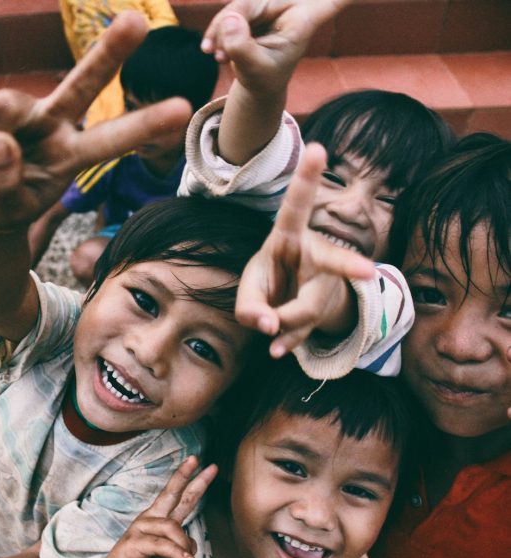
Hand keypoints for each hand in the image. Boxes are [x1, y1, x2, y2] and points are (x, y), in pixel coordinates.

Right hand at [0, 11, 191, 230]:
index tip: (183, 108)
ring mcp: (24, 111)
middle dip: (108, 54)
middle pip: (83, 84)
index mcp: (74, 155)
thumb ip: (5, 180)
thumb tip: (0, 139)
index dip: (145, 123)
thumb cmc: (6, 202)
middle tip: (137, 21)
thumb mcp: (7, 205)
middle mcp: (55, 124)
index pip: (112, 138)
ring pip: (11, 103)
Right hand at [87, 456, 217, 557]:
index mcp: (161, 519)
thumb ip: (183, 549)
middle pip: (171, 492)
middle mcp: (151, 518)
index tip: (212, 468)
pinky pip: (161, 544)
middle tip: (195, 458)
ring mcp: (140, 528)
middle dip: (184, 475)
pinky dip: (176, 552)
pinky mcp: (133, 542)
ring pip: (172, 526)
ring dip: (184, 546)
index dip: (195, 482)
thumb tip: (192, 546)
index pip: (181, 497)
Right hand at [201, 0, 352, 95]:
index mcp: (303, 20)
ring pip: (237, 5)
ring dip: (220, 31)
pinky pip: (229, 12)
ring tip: (218, 56)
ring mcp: (268, 6)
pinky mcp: (251, 9)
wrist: (257, 84)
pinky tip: (212, 50)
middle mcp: (289, 6)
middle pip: (253, 2)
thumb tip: (229, 19)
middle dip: (231, 23)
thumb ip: (243, 48)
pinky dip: (217, 31)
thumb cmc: (266, 80)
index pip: (329, 0)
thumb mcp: (255, 71)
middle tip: (219, 54)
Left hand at [235, 143, 374, 357]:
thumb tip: (269, 328)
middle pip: (332, 261)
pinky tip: (277, 349)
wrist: (288, 303)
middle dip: (349, 266)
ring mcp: (326, 283)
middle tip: (367, 272)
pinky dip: (287, 341)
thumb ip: (249, 308)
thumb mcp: (249, 290)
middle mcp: (315, 254)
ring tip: (267, 328)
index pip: (296, 205)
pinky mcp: (326, 309)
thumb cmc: (268, 282)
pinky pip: (307, 329)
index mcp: (288, 235)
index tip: (317, 148)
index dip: (307, 178)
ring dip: (282, 323)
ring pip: (309, 308)